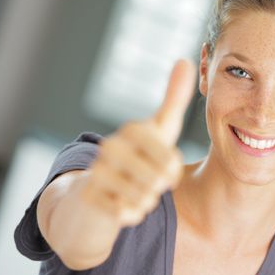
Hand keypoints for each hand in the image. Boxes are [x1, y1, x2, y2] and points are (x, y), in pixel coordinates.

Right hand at [82, 59, 195, 226]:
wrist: (94, 190)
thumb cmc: (136, 157)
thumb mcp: (159, 129)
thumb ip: (174, 99)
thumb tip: (186, 60)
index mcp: (133, 130)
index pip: (171, 159)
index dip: (172, 171)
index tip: (164, 168)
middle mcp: (111, 147)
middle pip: (159, 180)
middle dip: (159, 187)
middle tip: (149, 182)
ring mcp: (97, 172)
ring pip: (145, 199)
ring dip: (145, 201)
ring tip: (134, 191)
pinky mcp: (88, 197)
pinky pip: (127, 215)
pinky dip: (130, 214)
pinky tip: (121, 204)